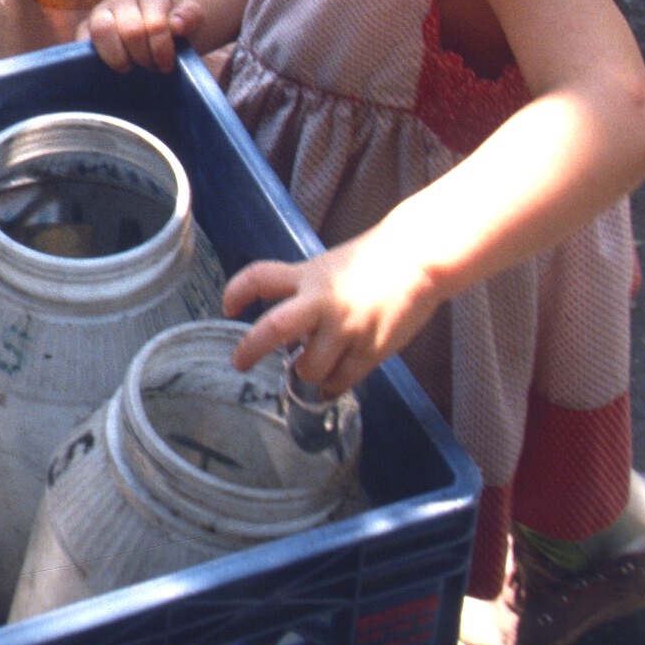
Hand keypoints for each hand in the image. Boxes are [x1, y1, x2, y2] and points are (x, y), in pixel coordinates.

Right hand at [81, 0, 204, 74]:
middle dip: (144, 57)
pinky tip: (111, 67)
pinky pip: (83, 40)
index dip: (161, 50)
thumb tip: (177, 25)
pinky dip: (95, 57)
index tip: (167, 65)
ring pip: (101, 30)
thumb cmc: (175, 26)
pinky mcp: (85, 27)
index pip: (155, 24)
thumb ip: (190, 17)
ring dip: (119, 58)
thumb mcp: (192, 20)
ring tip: (130, 67)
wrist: (157, 30)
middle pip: (131, 31)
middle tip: (151, 67)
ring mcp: (101, 9)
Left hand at [222, 229, 439, 399]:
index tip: (227, 306)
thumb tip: (286, 333)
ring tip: (312, 366)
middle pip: (274, 328)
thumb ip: (305, 294)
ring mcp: (347, 328)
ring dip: (305, 372)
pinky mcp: (371, 350)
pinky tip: (330, 381)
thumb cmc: (370, 261)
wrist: (417, 259)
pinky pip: (340, 380)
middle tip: (239, 362)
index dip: (237, 291)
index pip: (261, 277)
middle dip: (250, 349)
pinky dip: (330, 385)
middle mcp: (322, 301)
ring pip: (309, 368)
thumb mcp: (328, 268)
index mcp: (309, 275)